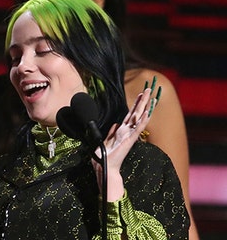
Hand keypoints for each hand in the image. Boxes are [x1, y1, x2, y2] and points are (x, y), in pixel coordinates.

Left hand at [93, 84, 158, 199]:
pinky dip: (143, 120)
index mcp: (121, 131)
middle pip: (137, 113)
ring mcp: (130, 135)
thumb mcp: (105, 140)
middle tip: (149, 88)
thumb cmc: (104, 156)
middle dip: (143, 100)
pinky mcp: (130, 140)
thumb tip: (114, 124)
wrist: (104, 167)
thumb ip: (110, 132)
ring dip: (145, 107)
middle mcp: (127, 131)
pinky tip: (148, 112)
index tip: (141, 93)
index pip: (130, 114)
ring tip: (151, 96)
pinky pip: (138, 128)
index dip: (135, 104)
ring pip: (139, 118)